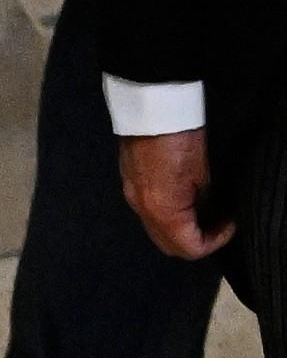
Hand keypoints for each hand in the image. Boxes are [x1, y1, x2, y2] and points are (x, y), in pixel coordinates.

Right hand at [120, 130, 233, 259]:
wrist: (150, 110)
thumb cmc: (180, 138)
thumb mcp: (203, 175)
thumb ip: (203, 202)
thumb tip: (208, 212)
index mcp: (163, 210)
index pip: (189, 247)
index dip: (215, 242)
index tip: (229, 225)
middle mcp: (142, 210)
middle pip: (169, 246)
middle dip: (195, 242)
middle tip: (216, 225)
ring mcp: (132, 198)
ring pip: (157, 231)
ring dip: (181, 230)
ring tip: (202, 212)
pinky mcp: (129, 185)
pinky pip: (149, 214)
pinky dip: (168, 216)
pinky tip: (183, 200)